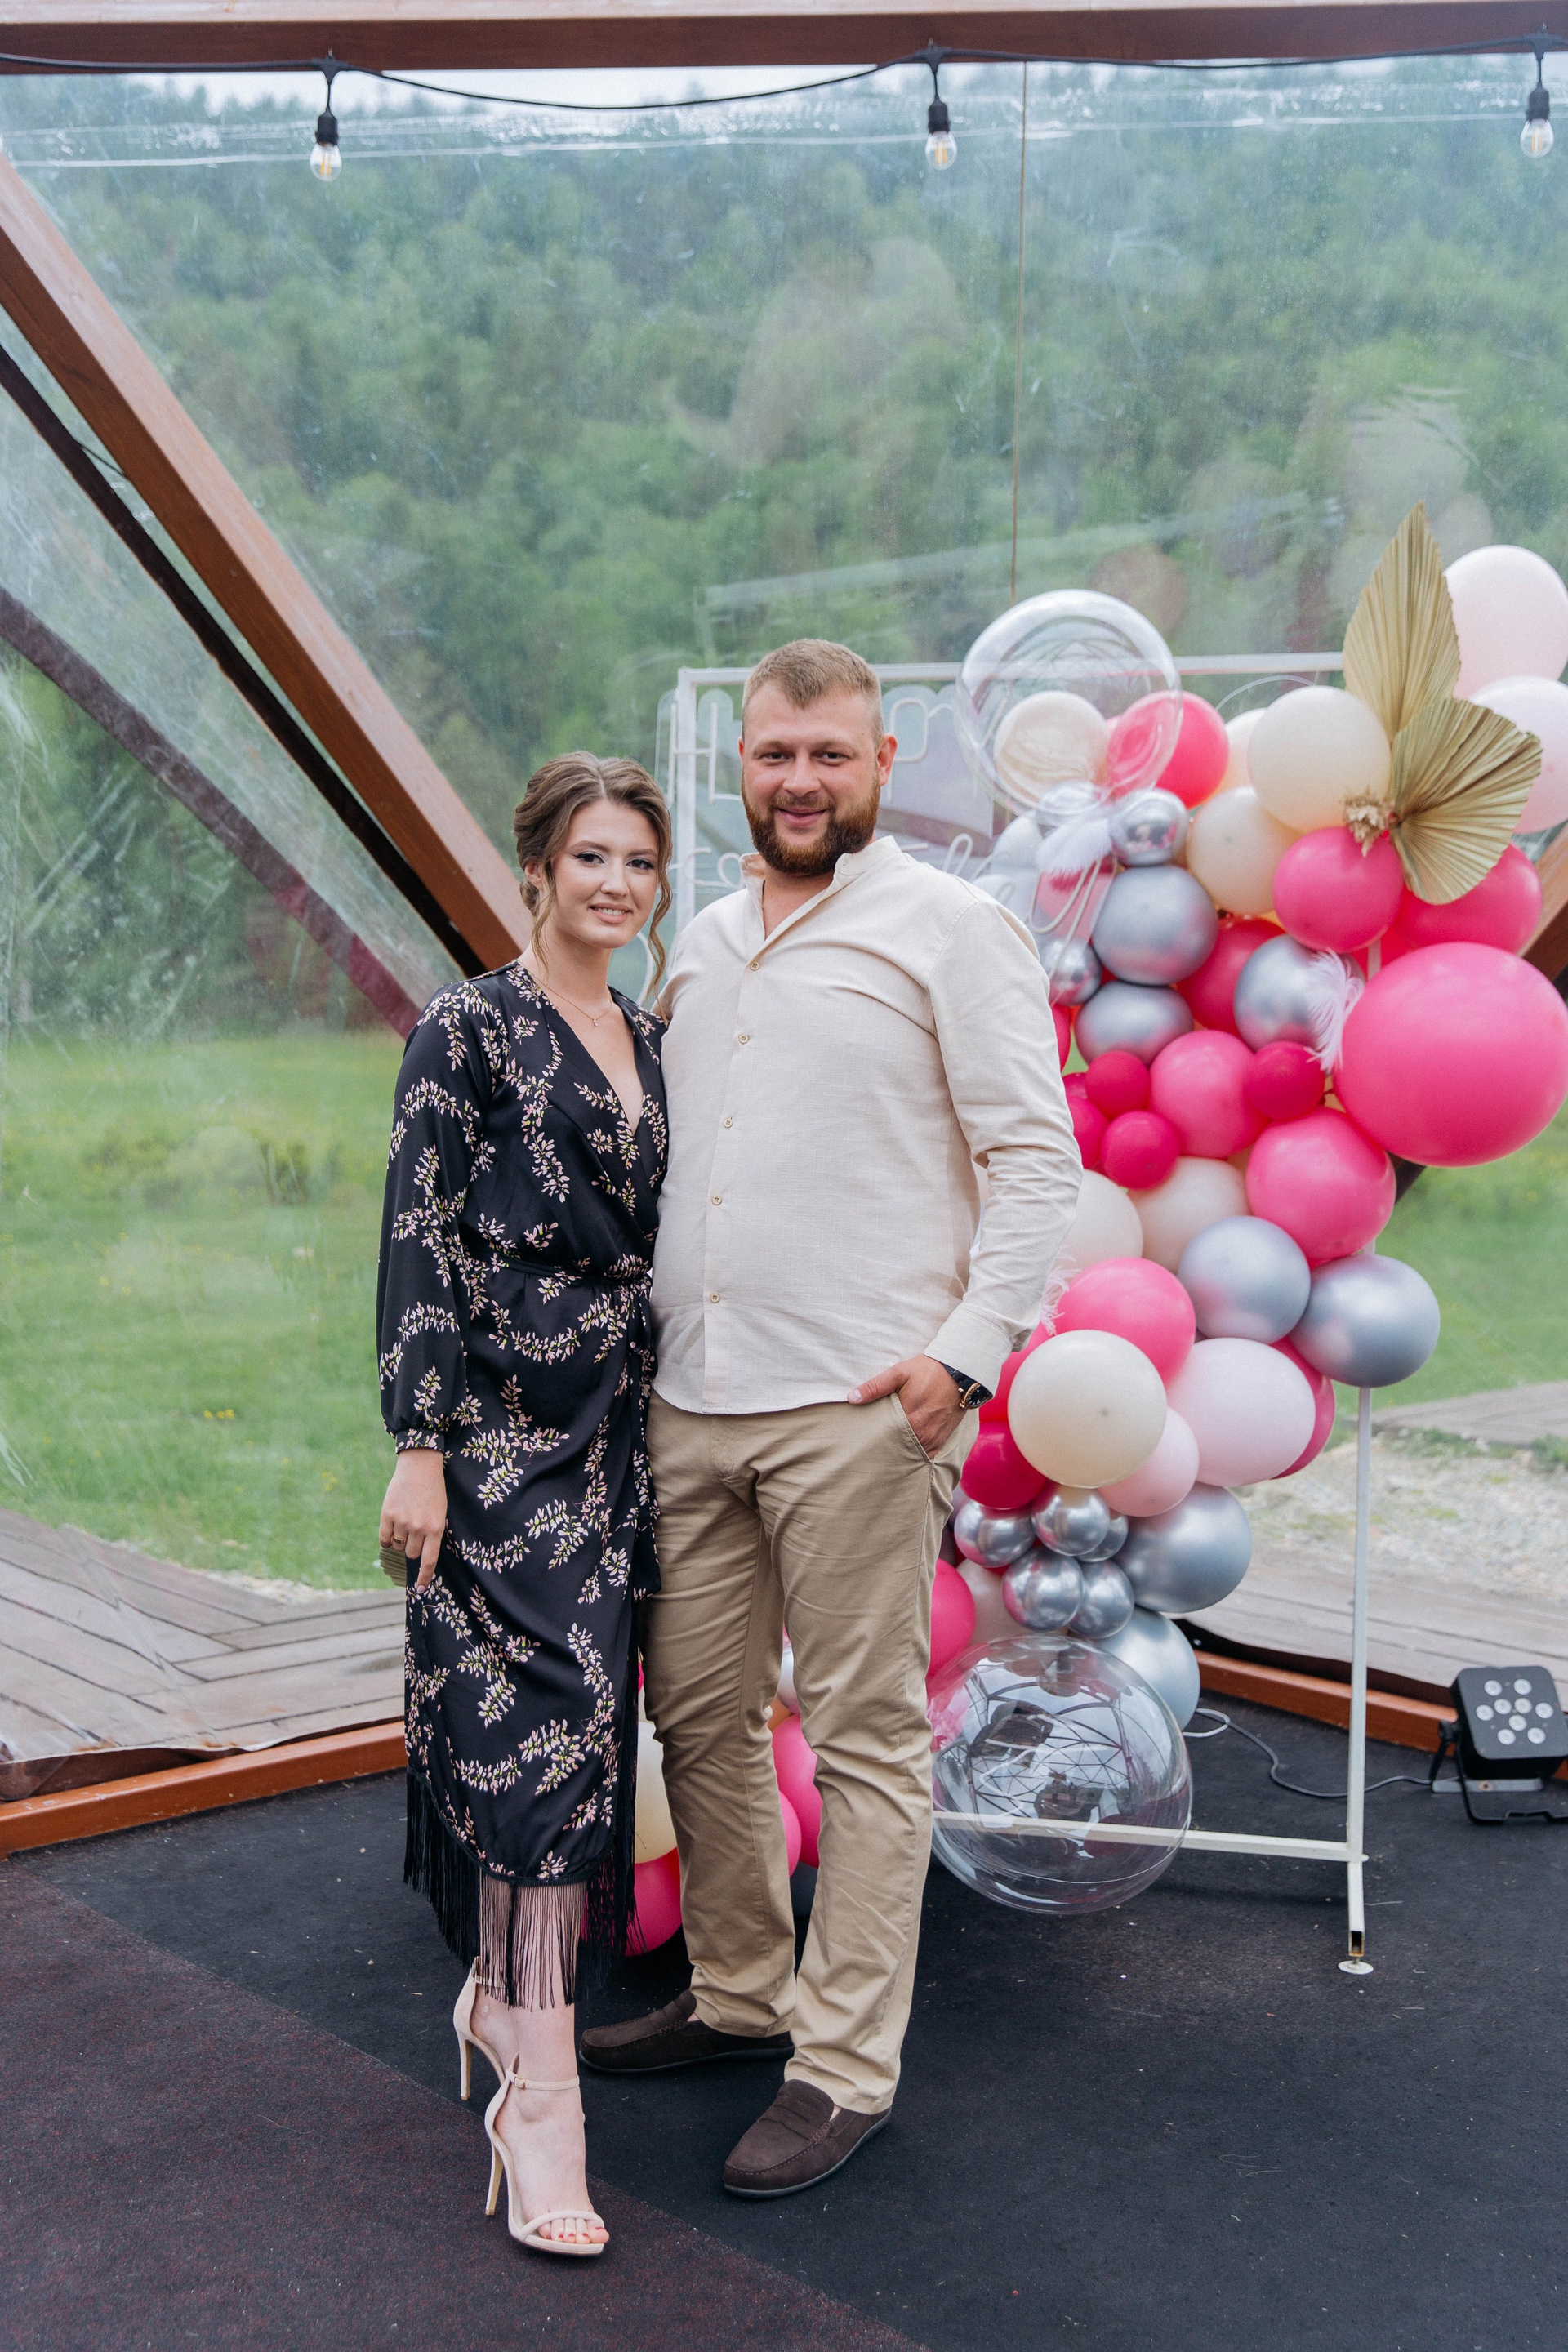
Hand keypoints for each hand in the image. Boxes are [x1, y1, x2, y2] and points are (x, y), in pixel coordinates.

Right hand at [380, 1447, 446, 1590]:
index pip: (429, 1561)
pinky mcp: (387, 1514)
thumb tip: (419, 1557)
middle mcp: (419, 1527)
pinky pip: (384, 1538)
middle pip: (411, 1554)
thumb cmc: (433, 1491)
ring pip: (397, 1546)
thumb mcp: (440, 1513)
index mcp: (436, 1528)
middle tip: (414, 1531)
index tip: (420, 1589)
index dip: (424, 1577)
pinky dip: (386, 1538)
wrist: (420, 1466)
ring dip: (400, 1539)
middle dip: (412, 1548)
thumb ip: (431, 1534)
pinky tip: (391, 1527)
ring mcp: (402, 1521)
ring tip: (406, 1520)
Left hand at [847, 1354, 964, 1460]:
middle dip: (884, 1449)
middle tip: (870, 1449)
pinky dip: (915, 1454)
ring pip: (910, 1453)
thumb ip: (875, 1386)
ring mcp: (933, 1439)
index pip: (883, 1438)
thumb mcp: (899, 1372)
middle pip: (896, 1448)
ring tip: (885, 1452)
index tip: (862, 1440)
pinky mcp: (941, 1440)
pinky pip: (925, 1455)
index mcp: (908, 1419)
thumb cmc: (928, 1371)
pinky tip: (904, 1452)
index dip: (872, 1440)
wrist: (960, 1373)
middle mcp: (921, 1434)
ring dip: (899, 1452)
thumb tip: (852, 1398)